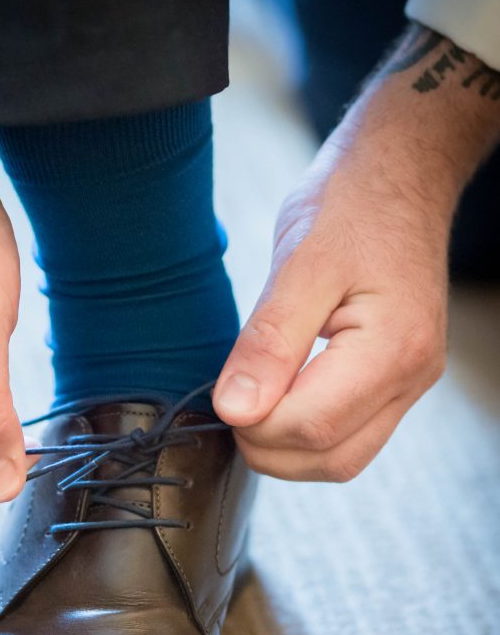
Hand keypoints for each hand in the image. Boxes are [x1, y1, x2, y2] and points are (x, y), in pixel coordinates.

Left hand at [213, 141, 447, 481]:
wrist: (399, 176)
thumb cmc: (353, 204)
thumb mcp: (299, 263)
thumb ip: (269, 342)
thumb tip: (236, 410)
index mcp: (392, 348)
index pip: (313, 427)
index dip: (256, 425)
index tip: (223, 395)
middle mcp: (411, 377)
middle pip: (331, 458)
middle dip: (269, 446)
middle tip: (233, 402)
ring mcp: (409, 383)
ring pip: (342, 458)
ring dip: (287, 448)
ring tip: (255, 400)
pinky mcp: (397, 382)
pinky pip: (351, 436)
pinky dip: (307, 434)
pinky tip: (280, 398)